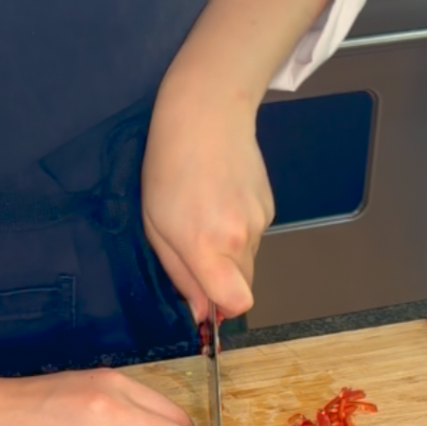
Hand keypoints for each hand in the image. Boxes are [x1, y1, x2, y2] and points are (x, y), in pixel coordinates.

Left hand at [141, 86, 272, 321]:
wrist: (207, 113)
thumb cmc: (169, 165)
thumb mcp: (156, 225)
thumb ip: (181, 274)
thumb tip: (202, 312)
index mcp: (207, 245)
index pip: (237, 302)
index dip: (223, 308)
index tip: (206, 300)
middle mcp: (241, 239)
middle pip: (243, 286)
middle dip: (221, 279)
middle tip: (195, 246)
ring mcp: (261, 223)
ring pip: (248, 260)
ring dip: (229, 250)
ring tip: (206, 210)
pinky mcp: (271, 209)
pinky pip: (255, 236)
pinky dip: (239, 228)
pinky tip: (222, 198)